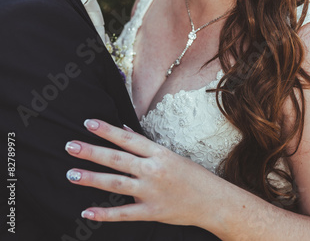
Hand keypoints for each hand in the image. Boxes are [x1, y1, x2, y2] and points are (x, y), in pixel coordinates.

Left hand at [65, 119, 216, 225]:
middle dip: (92, 152)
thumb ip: (143, 144)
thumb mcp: (169, 154)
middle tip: (70, 146)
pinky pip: (124, 214)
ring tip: (72, 174)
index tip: (88, 123)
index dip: (107, 130)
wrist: (212, 201)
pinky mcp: (152, 212)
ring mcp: (151, 192)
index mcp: (158, 153)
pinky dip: (105, 213)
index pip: (127, 138)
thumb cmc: (190, 175)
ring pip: (116, 184)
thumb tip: (123, 128)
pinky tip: (87, 212)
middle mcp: (153, 170)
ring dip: (92, 179)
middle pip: (117, 159)